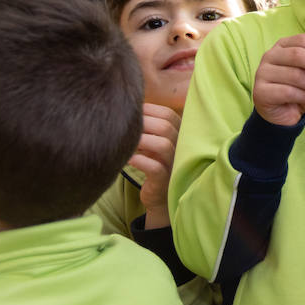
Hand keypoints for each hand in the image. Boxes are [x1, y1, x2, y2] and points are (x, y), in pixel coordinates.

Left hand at [129, 103, 179, 228]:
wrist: (159, 196)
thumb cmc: (154, 164)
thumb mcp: (154, 143)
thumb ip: (149, 127)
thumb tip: (128, 107)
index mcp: (180, 135)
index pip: (168, 114)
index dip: (148, 109)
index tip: (130, 112)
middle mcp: (181, 147)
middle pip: (165, 126)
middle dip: (142, 123)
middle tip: (123, 126)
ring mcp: (174, 164)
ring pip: (163, 145)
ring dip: (141, 140)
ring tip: (125, 142)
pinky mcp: (164, 180)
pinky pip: (154, 167)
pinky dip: (138, 160)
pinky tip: (127, 159)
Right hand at [254, 35, 304, 126]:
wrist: (282, 113)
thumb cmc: (298, 90)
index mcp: (283, 46)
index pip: (302, 40)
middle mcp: (270, 56)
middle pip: (298, 54)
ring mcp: (262, 73)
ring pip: (295, 74)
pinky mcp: (260, 91)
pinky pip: (288, 92)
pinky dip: (303, 96)